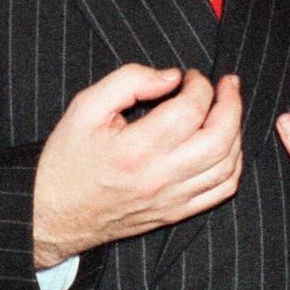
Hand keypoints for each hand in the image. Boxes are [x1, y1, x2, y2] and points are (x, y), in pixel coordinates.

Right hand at [32, 64, 242, 269]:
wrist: (53, 213)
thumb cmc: (68, 158)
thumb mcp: (86, 106)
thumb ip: (130, 81)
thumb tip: (171, 77)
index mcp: (135, 149)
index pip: (190, 111)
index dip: (200, 85)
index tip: (190, 76)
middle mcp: (159, 177)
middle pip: (219, 138)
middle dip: (231, 104)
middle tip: (226, 84)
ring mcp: (171, 199)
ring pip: (227, 166)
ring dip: (236, 131)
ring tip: (228, 108)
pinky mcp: (176, 212)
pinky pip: (221, 191)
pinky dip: (233, 164)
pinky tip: (227, 144)